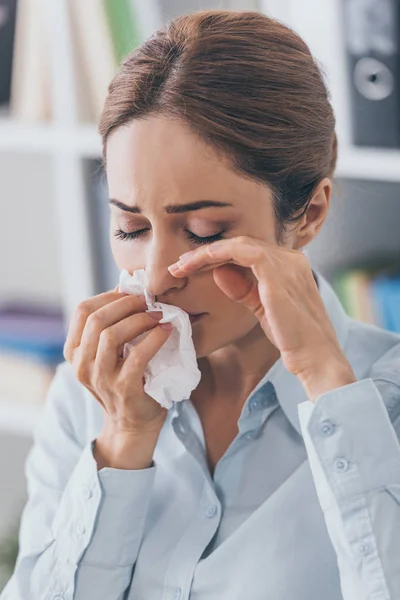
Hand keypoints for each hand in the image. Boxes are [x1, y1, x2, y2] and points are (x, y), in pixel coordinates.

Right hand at [63, 286, 171, 434]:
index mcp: (74, 351)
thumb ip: (111, 326)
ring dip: (139, 319)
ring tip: (158, 315)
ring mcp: (100, 379)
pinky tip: (166, 332)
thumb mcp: (109, 353)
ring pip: (112, 335)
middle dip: (125, 304)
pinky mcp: (123, 389)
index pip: (82, 311)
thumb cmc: (126, 380)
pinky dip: (154, 338)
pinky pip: (137, 356)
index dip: (108, 296)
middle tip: (148, 301)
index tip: (131, 292)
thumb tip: (127, 288)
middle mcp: (81, 365)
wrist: (133, 424)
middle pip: (96, 320)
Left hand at [168, 236, 354, 396]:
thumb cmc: (293, 339)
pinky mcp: (277, 271)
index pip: (248, 252)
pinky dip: (218, 253)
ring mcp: (286, 262)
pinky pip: (242, 251)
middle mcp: (291, 258)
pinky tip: (199, 262)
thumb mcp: (263, 309)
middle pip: (241, 245)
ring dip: (205, 253)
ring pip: (237, 244)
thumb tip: (220, 273)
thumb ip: (244, 289)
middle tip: (179, 264)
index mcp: (291, 265)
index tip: (191, 268)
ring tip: (181, 265)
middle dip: (206, 253)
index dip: (217, 257)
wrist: (315, 357)